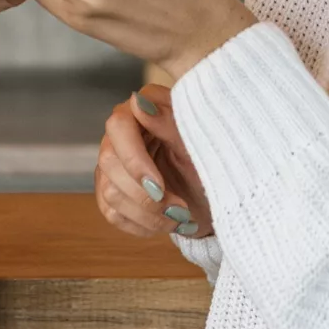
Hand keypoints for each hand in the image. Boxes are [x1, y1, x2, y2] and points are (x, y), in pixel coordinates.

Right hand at [95, 84, 212, 239]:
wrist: (219, 198)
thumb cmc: (214, 164)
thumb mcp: (199, 144)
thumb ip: (168, 122)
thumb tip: (138, 103)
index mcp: (144, 109)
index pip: (119, 126)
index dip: (135, 160)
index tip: (159, 187)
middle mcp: (123, 134)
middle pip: (109, 162)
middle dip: (145, 196)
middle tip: (179, 210)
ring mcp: (114, 163)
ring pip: (110, 192)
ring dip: (148, 215)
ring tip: (179, 218)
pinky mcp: (112, 190)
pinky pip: (111, 213)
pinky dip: (141, 225)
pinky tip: (164, 223)